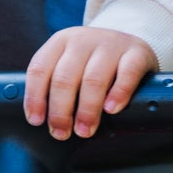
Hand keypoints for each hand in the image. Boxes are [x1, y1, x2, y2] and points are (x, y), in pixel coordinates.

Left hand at [24, 26, 157, 140]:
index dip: (35, 97)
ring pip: (93, 79)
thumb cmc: (95, 63)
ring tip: (85, 130)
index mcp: (61, 42)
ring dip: (86, 110)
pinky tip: (111, 109)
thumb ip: (56, 84)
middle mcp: (83, 40)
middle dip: (60, 111)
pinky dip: (118, 94)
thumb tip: (44, 120)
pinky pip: (127, 74)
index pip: (39, 68)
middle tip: (61, 132)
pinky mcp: (137, 53)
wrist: (131, 44)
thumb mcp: (72, 63)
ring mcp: (111, 44)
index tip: (36, 121)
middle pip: (64, 78)